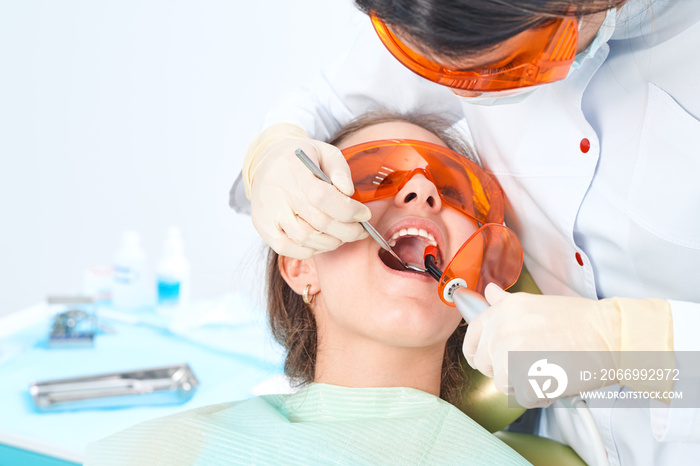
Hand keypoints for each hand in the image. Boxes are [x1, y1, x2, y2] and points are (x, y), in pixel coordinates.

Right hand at [243, 123, 370, 258]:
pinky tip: (322, 242)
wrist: (266, 161)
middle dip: (347, 231)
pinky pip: (287, 248)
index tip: (364, 214)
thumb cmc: (302, 158)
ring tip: (343, 236)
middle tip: (360, 231)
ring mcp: (267, 212)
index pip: (322, 197)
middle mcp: (277, 192)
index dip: (348, 210)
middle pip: (318, 222)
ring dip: (331, 242)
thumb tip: (349, 192)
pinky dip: (309, 250)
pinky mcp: (262, 226)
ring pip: (304, 238)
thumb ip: (339, 170)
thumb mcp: (324, 152)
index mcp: (294, 169)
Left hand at [462, 284, 671, 407]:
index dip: (478, 352)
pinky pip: (521, 397)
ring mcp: (510, 354)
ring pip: (502, 383)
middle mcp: (501, 330)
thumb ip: (506, 303)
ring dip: (522, 383)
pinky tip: (554, 380)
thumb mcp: (536, 302)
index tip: (487, 359)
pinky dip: (538, 396)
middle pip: (484, 364)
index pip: (471, 337)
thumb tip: (490, 293)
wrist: (609, 335)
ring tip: (546, 369)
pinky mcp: (524, 377)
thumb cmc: (581, 321)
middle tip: (531, 363)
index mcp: (502, 311)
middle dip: (504, 370)